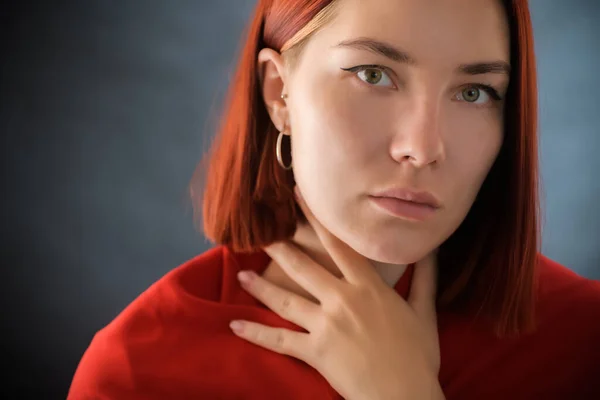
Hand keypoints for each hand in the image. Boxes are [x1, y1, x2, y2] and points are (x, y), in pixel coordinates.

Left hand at [229, 187, 443, 399]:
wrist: (407, 396)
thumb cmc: (419, 357)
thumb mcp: (425, 313)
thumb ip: (424, 278)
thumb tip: (430, 250)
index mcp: (369, 287)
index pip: (339, 245)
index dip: (316, 220)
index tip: (297, 198)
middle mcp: (344, 299)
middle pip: (303, 267)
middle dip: (279, 247)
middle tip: (259, 231)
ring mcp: (327, 325)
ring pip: (286, 300)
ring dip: (261, 286)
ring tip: (241, 274)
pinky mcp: (316, 351)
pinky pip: (279, 341)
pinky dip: (256, 333)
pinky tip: (235, 324)